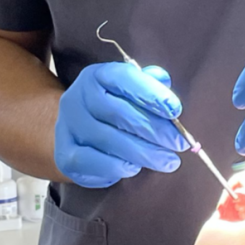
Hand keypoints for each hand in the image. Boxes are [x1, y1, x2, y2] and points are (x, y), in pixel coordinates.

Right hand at [54, 61, 188, 187]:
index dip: (151, 93)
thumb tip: (164, 81)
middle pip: (117, 112)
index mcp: (96, 76)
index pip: (123, 77)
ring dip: (142, 152)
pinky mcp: (65, 154)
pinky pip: (91, 161)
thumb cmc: (113, 109)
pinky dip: (116, 166)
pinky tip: (136, 169)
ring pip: (107, 139)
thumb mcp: (130, 92)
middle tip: (179, 143)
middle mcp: (77, 97)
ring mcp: (68, 126)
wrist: (76, 133)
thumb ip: (149, 84)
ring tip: (168, 161)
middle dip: (154, 129)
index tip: (176, 110)